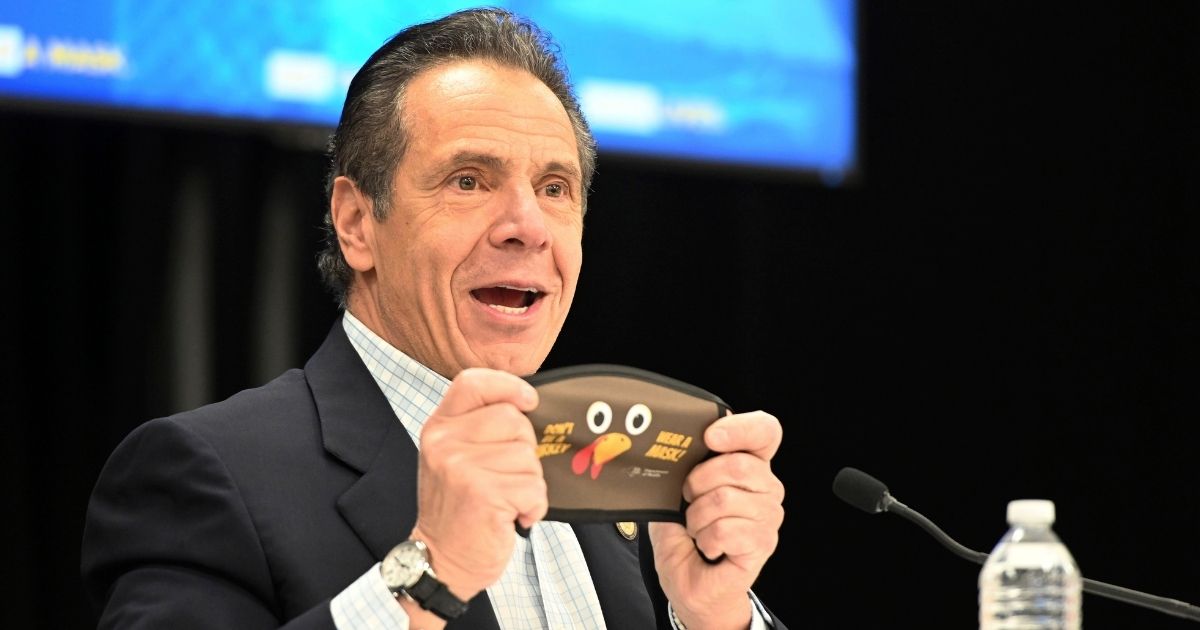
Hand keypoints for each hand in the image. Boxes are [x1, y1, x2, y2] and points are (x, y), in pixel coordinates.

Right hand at [409, 368, 546, 600]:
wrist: (440, 561)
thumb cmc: (458, 509)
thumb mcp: (455, 459)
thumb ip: (480, 429)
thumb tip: (527, 405)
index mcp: (439, 428)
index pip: (472, 382)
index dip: (508, 385)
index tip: (528, 401)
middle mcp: (444, 443)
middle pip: (513, 419)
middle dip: (525, 449)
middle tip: (507, 477)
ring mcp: (460, 468)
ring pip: (528, 456)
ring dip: (529, 483)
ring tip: (506, 500)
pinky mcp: (482, 494)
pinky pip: (534, 487)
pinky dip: (534, 506)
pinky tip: (513, 516)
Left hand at [649, 411, 784, 629]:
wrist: (689, 582)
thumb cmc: (685, 536)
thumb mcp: (673, 493)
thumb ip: (679, 466)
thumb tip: (671, 446)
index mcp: (748, 465)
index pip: (765, 431)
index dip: (740, 427)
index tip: (710, 437)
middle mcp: (765, 487)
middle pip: (739, 464)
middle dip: (698, 482)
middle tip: (688, 501)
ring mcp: (769, 516)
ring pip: (726, 499)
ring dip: (697, 517)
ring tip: (698, 529)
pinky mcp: (763, 543)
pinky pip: (727, 530)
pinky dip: (706, 539)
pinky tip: (708, 546)